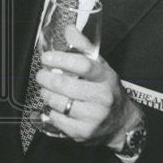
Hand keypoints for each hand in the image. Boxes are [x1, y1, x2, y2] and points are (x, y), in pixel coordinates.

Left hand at [36, 31, 142, 149]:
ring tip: (47, 90)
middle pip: (66, 86)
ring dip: (47, 94)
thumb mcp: (101, 67)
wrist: (122, 123)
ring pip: (59, 103)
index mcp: (106, 77)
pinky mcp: (84, 132)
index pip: (83, 65)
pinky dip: (51, 111)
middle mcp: (102, 97)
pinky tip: (55, 106)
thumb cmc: (107, 91)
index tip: (47, 58)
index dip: (60, 59)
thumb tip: (69, 29)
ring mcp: (94, 117)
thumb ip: (83, 48)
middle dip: (47, 79)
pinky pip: (57, 119)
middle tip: (41, 75)